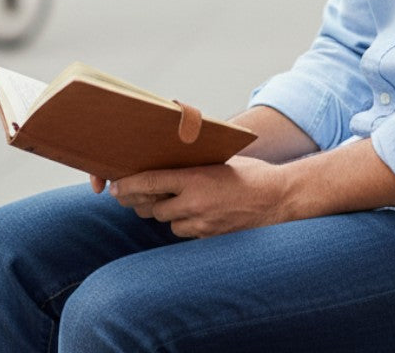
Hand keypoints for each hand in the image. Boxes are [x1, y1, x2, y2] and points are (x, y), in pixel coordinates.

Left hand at [104, 156, 291, 238]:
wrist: (279, 199)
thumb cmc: (251, 172)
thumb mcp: (219, 159)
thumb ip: (192, 163)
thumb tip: (169, 156)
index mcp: (194, 179)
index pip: (149, 183)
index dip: (127, 186)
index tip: (114, 186)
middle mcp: (194, 204)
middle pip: (152, 208)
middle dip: (140, 202)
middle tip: (128, 195)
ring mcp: (202, 224)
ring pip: (167, 222)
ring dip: (162, 212)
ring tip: (162, 200)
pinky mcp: (210, 238)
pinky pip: (185, 232)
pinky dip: (181, 222)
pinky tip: (187, 211)